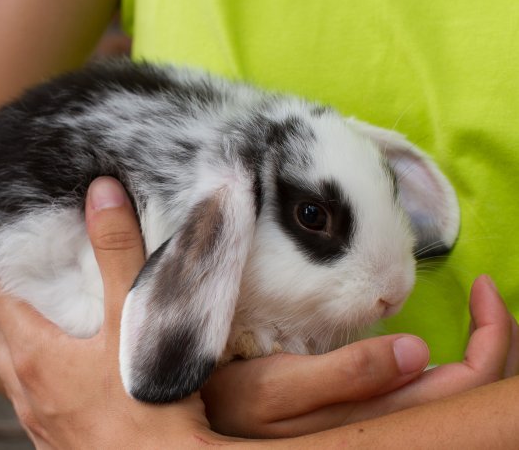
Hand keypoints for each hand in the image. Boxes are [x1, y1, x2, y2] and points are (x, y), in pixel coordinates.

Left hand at [0, 177, 218, 447]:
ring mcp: (40, 419)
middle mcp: (27, 388)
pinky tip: (64, 376)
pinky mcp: (59, 441)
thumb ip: (117, 252)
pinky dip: (36, 375)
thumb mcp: (133, 318)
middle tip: (7, 273)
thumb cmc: (146, 401)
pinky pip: (34, 400)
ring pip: (13, 369)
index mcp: (36, 352)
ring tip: (32, 320)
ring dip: (14, 340)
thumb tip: (100, 192)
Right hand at [203, 275, 518, 437]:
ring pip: (461, 393)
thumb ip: (347, 374)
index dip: (493, 335)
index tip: (481, 286)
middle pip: (479, 390)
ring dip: (481, 350)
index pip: (471, 383)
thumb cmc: (239, 400)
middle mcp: (395, 423)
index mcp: (382, 415)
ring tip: (479, 310)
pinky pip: (437, 392)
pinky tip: (442, 342)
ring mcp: (388, 418)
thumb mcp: (280, 386)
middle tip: (486, 293)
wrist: (218, 416)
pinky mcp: (375, 410)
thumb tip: (419, 352)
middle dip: (498, 338)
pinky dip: (455, 363)